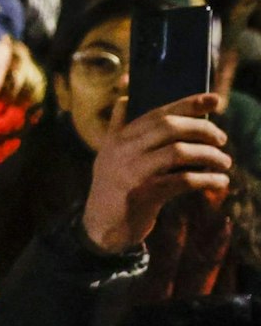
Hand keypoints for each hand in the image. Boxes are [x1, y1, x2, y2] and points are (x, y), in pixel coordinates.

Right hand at [83, 94, 231, 253]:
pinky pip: (183, 181)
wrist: (101, 226)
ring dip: (209, 156)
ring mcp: (132, 172)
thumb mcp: (108, 154)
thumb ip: (117, 126)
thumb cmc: (112, 187)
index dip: (188, 104)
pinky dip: (207, 180)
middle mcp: (123, 150)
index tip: (214, 100)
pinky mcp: (144, 194)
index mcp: (119, 138)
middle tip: (221, 139)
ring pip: (179, 152)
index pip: (157, 113)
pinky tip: (219, 182)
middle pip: (170, 127)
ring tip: (224, 162)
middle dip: (203, 129)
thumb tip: (124, 99)